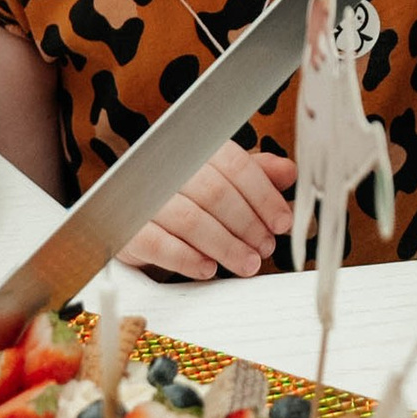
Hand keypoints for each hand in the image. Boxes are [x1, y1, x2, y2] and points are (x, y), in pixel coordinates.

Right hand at [128, 142, 298, 281]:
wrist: (133, 218)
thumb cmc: (185, 197)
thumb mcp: (222, 181)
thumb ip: (255, 174)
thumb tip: (289, 171)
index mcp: (194, 148)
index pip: (235, 164)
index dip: (263, 195)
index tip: (282, 221)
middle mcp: (167, 166)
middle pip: (216, 193)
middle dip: (247, 224)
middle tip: (266, 247)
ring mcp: (144, 197)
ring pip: (191, 220)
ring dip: (225, 245)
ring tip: (247, 264)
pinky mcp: (127, 228)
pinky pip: (158, 244)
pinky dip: (187, 258)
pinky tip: (208, 269)